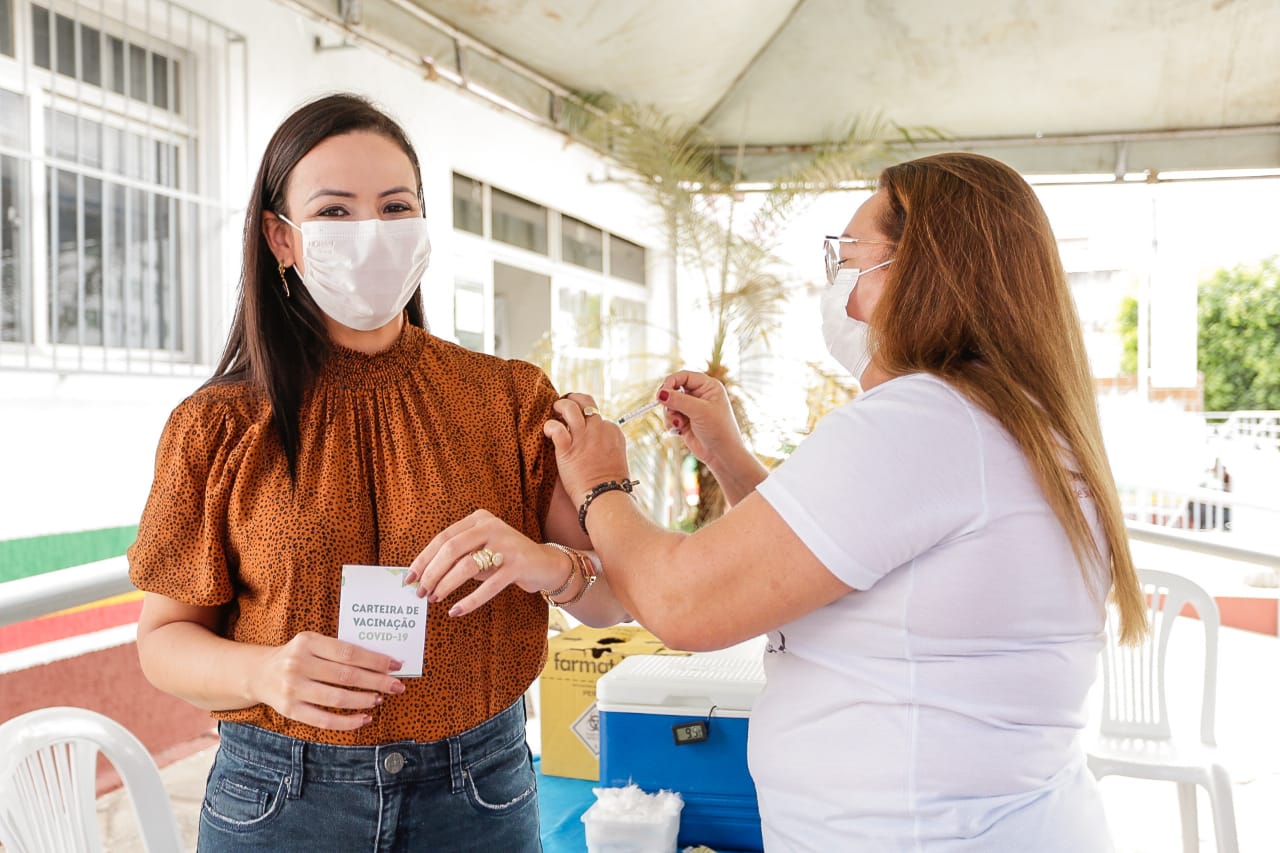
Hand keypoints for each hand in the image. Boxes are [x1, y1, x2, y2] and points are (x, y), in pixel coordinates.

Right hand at [251, 631, 403, 730]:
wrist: (258, 673)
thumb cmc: (296, 656)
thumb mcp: (312, 643)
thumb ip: (338, 650)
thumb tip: (380, 663)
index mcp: (308, 642)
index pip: (349, 652)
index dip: (375, 660)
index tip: (396, 665)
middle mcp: (298, 664)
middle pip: (346, 676)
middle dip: (377, 681)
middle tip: (397, 686)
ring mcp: (293, 688)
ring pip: (337, 699)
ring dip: (364, 700)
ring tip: (379, 699)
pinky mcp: (290, 710)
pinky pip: (324, 720)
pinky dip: (347, 722)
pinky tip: (364, 718)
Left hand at [404, 509, 575, 617]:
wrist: (545, 564)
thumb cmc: (504, 559)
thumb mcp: (480, 551)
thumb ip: (457, 557)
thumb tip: (422, 577)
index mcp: (479, 519)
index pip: (443, 538)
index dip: (424, 559)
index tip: (410, 578)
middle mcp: (492, 526)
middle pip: (451, 549)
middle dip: (432, 573)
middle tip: (421, 592)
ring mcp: (506, 544)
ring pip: (467, 566)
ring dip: (446, 585)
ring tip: (436, 599)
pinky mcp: (518, 564)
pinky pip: (489, 585)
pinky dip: (470, 600)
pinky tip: (456, 611)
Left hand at [543, 393, 630, 501]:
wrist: (605, 497)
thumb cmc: (610, 485)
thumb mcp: (616, 459)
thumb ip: (606, 447)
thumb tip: (597, 448)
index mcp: (613, 431)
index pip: (597, 415)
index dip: (586, 417)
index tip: (578, 423)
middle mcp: (599, 429)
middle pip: (586, 403)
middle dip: (574, 399)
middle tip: (563, 407)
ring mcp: (584, 437)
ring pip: (570, 407)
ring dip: (560, 406)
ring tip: (554, 411)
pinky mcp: (568, 448)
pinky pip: (556, 428)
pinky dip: (549, 427)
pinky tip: (547, 432)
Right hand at [658, 371, 744, 470]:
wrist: (722, 455)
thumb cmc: (719, 430)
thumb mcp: (700, 411)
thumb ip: (679, 400)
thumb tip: (660, 393)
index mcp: (708, 387)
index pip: (684, 376)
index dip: (671, 382)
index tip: (662, 392)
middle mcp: (699, 395)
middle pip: (674, 389)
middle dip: (669, 401)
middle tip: (668, 409)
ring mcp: (691, 409)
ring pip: (669, 405)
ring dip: (670, 415)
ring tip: (679, 425)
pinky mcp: (684, 422)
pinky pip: (670, 417)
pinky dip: (671, 424)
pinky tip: (679, 432)